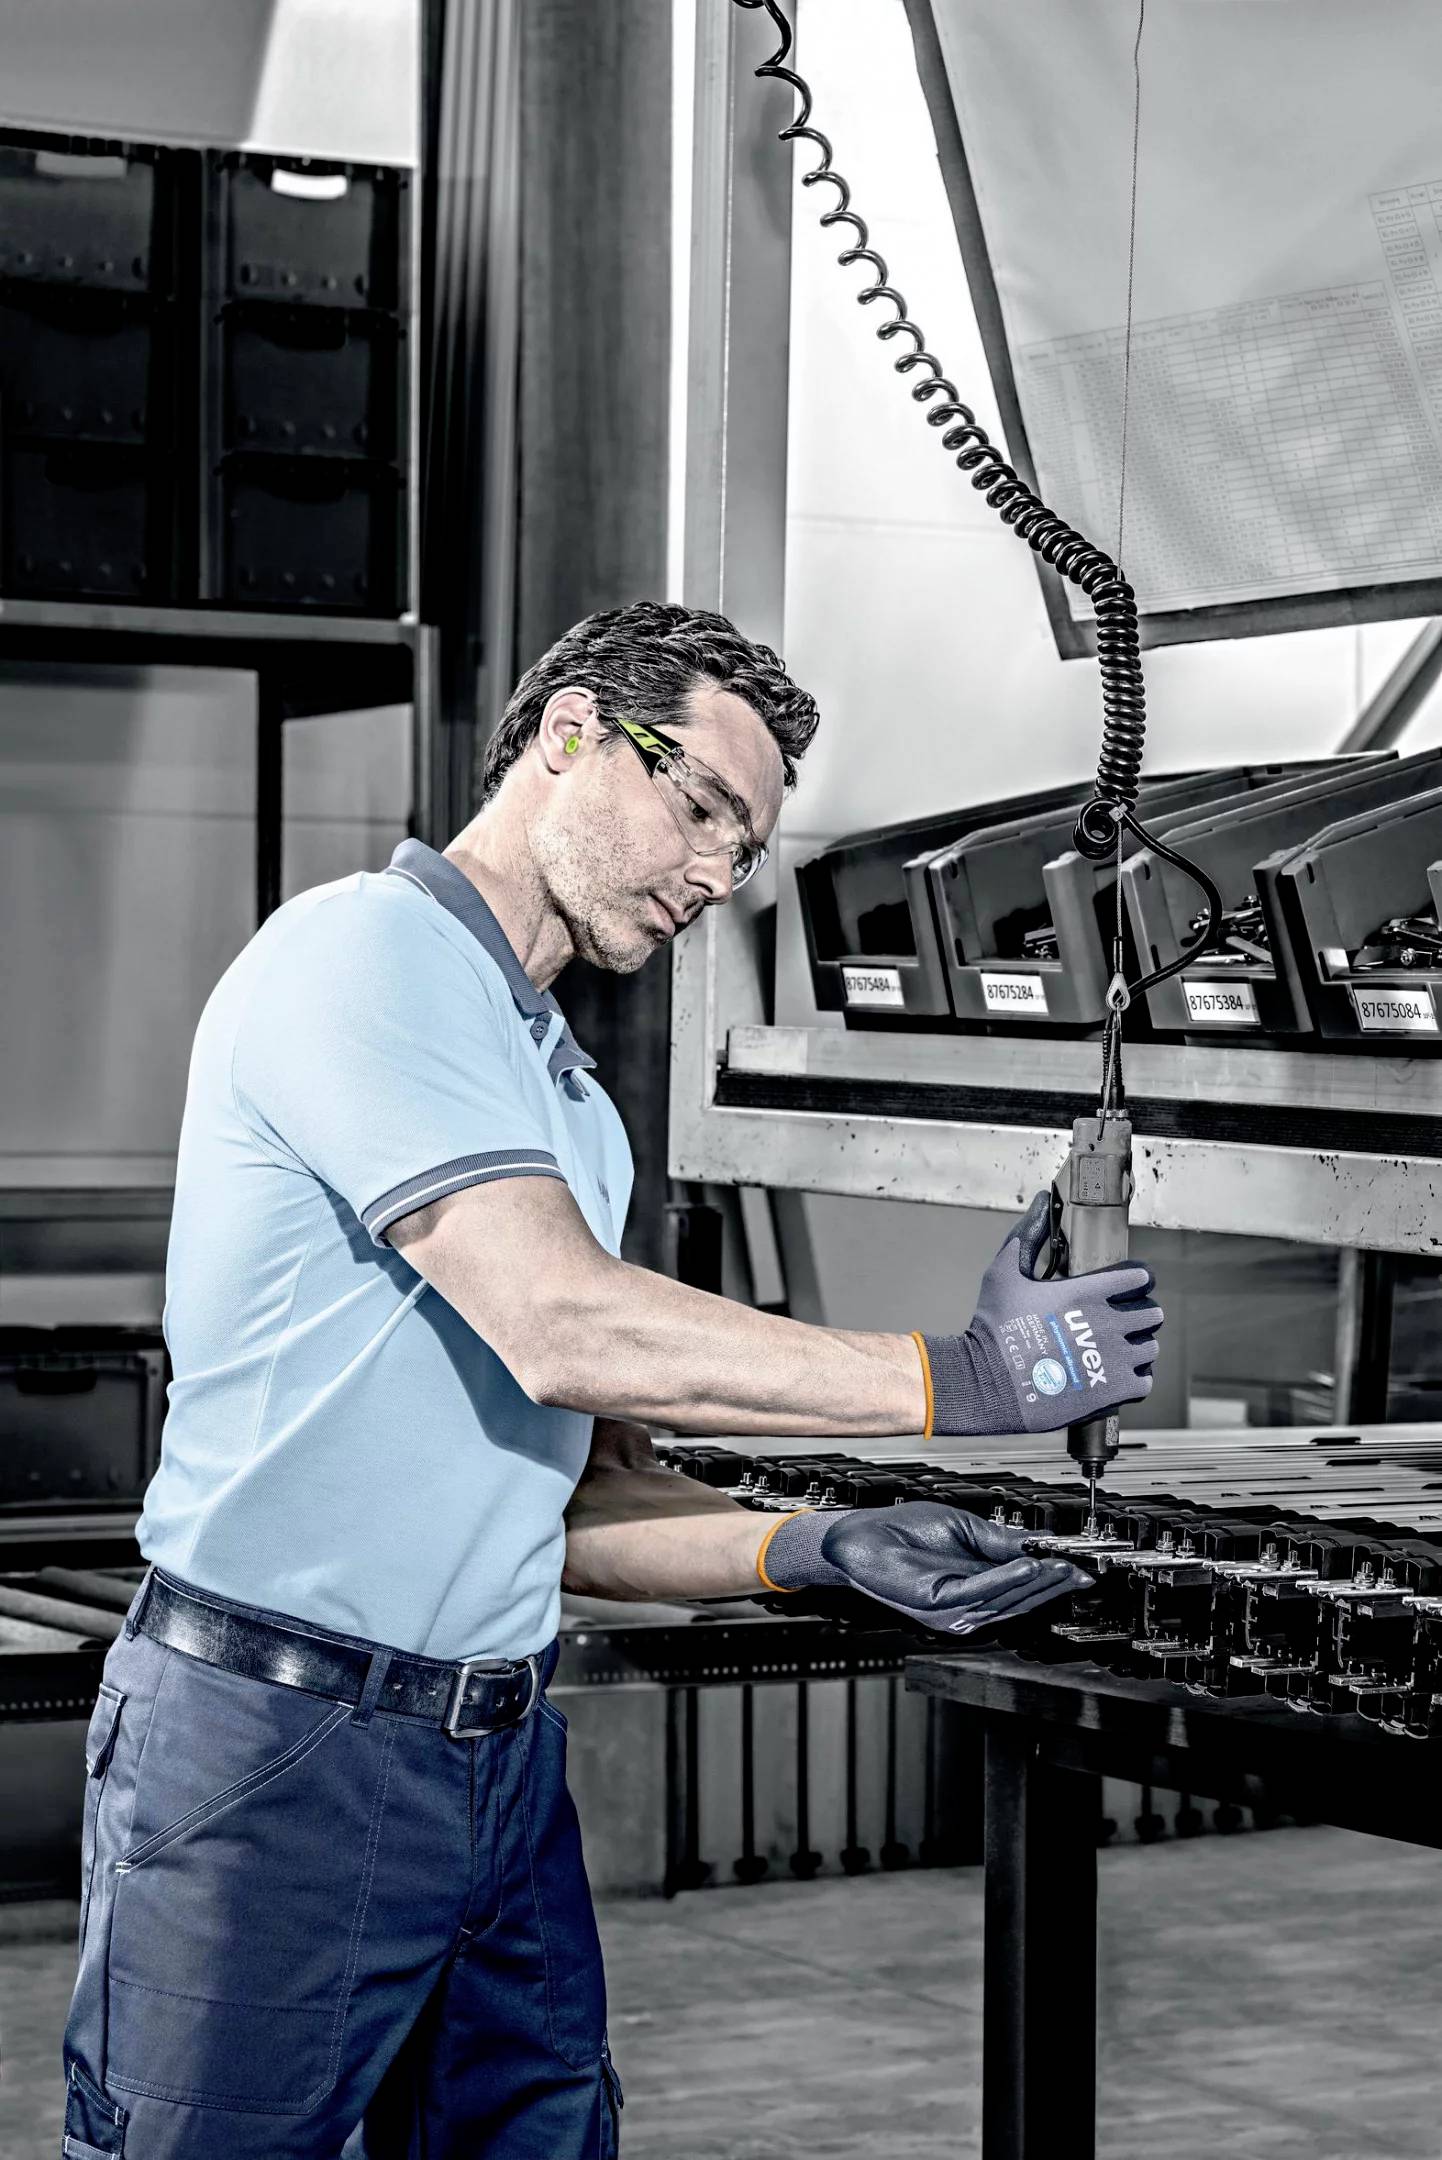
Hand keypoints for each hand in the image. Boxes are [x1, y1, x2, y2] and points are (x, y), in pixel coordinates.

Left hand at [762, 1500, 1090, 1635]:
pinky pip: (979, 1594)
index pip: (1024, 1591)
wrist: (859, 1535)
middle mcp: (967, 1607)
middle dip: (1052, 1584)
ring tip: (1060, 1566)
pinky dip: (1005, 1580)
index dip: (1054, 1580)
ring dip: (1036, 1583)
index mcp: (976, 1589)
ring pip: (1005, 1601)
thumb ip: (1003, 1542)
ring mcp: (952, 1612)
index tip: (1081, 1569)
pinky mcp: (937, 1606)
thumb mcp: (966, 1529)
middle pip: (1021, 1601)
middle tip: (1078, 1570)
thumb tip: (1040, 1544)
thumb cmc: (902, 1531)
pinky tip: (1025, 1567)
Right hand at [920, 1192, 1161, 1436]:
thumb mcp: (1005, 1271)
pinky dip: (1134, 1377)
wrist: (987, 1383)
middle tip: (1119, 1319)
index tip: (1129, 1284)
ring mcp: (1113, 1360)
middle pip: (1153, 1313)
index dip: (1138, 1278)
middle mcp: (1108, 1323)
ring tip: (1115, 1349)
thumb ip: (1029, 1233)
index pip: (1141, 1277)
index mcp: (1087, 1292)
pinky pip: (1144, 1380)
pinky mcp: (1113, 1392)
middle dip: (1139, 1313)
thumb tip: (1044, 1200)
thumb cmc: (994, 1327)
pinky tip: (1113, 1375)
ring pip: (1151, 1347)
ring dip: (1137, 1346)